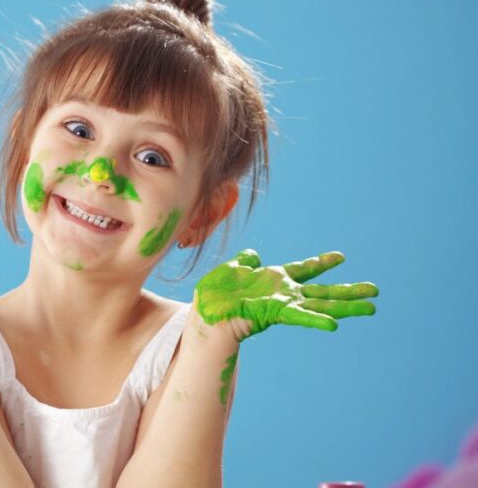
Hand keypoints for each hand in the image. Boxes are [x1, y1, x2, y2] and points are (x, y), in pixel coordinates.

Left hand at [194, 249, 377, 340]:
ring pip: (321, 305)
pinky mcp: (276, 313)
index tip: (342, 256)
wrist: (204, 312)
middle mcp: (284, 293)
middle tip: (375, 291)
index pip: (304, 269)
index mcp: (274, 280)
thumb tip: (253, 255)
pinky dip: (316, 319)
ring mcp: (283, 304)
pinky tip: (335, 324)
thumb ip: (245, 263)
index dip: (321, 263)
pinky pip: (300, 316)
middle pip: (323, 291)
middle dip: (349, 291)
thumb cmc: (214, 294)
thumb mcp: (231, 270)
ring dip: (347, 306)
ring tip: (372, 308)